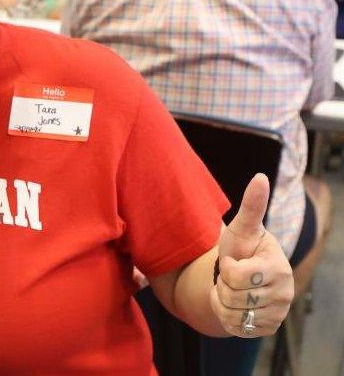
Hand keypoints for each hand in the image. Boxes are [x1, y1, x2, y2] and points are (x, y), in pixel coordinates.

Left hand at [210, 174, 292, 336]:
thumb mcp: (243, 227)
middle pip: (232, 296)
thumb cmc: (242, 248)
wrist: (241, 276)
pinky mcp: (268, 328)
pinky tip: (234, 305)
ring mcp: (278, 313)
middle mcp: (284, 293)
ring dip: (222, 301)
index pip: (236, 275)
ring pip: (231, 313)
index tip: (234, 260)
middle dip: (223, 284)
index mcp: (279, 267)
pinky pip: (234, 327)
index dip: (227, 267)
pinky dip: (226, 316)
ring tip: (232, 289)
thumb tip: (259, 177)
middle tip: (231, 276)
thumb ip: (251, 206)